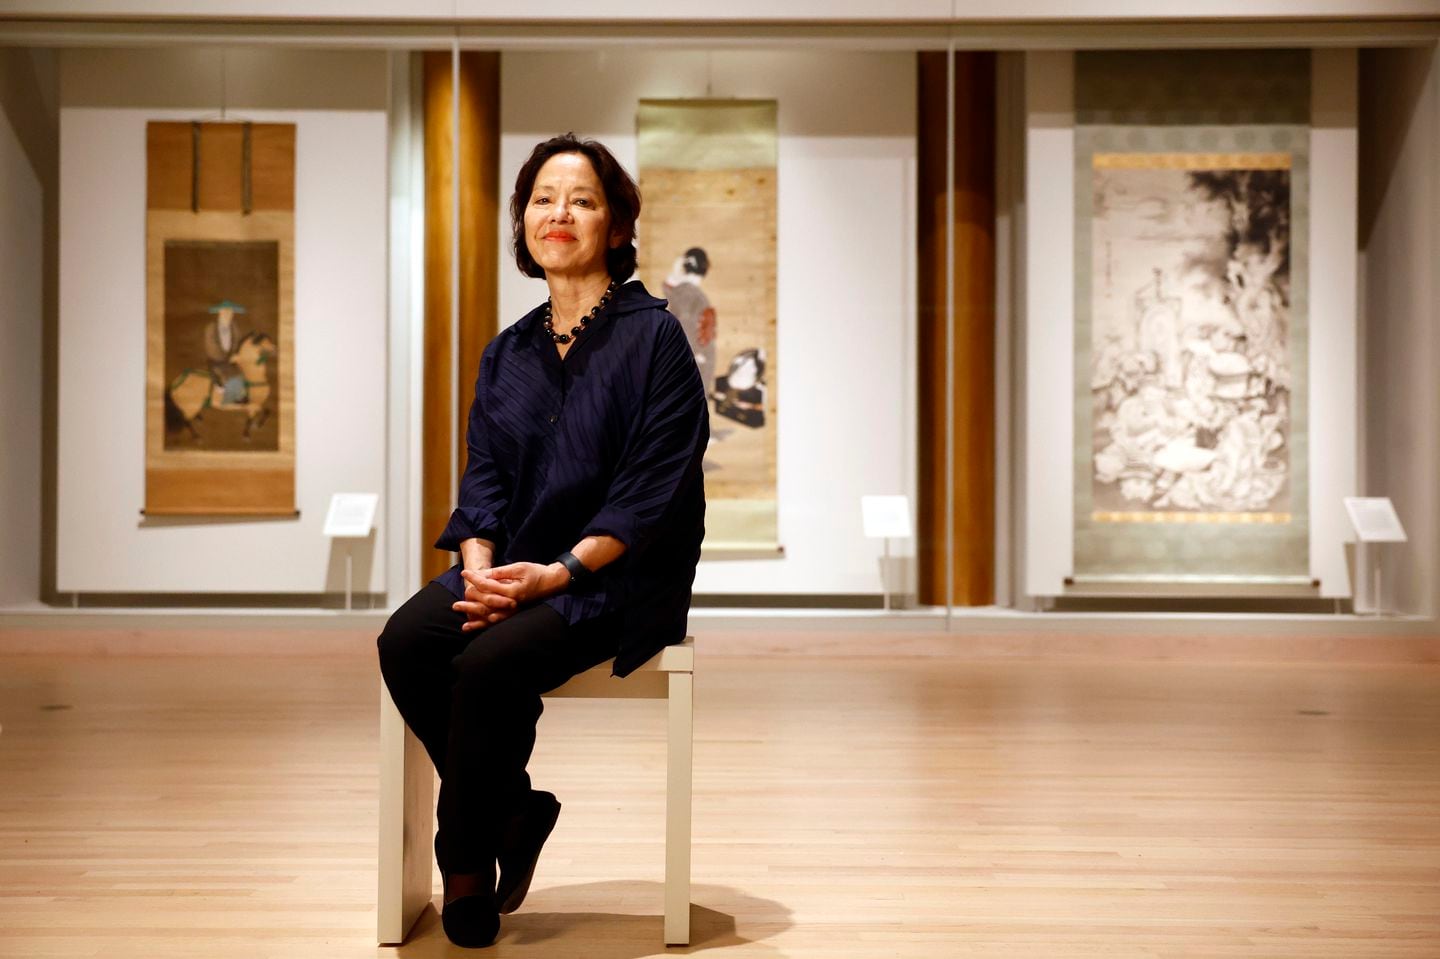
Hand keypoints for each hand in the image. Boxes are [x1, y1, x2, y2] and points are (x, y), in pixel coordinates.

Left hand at [453, 562, 567, 632]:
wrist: (552, 583)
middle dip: (469, 603)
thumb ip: (501, 572)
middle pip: (485, 605)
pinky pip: (496, 622)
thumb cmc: (536, 572)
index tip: (464, 573)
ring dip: (474, 617)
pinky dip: (482, 625)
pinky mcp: (513, 614)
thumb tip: (484, 575)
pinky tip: (470, 627)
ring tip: (460, 617)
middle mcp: (511, 604)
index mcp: (512, 592)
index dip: (475, 578)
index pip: (488, 585)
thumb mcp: (519, 567)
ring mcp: (513, 611)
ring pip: (489, 617)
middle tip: (455, 603)